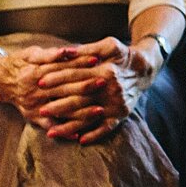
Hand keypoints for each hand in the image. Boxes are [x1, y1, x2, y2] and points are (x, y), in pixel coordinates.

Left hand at [33, 38, 149, 142]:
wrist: (145, 70)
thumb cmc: (123, 56)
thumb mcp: (108, 46)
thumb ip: (87, 49)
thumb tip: (66, 52)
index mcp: (106, 71)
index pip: (76, 76)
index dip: (57, 78)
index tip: (40, 82)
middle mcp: (111, 89)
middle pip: (79, 98)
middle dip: (58, 104)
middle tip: (40, 109)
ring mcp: (116, 104)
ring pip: (89, 117)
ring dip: (69, 126)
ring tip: (51, 132)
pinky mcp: (122, 114)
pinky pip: (107, 127)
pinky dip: (94, 134)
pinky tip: (79, 140)